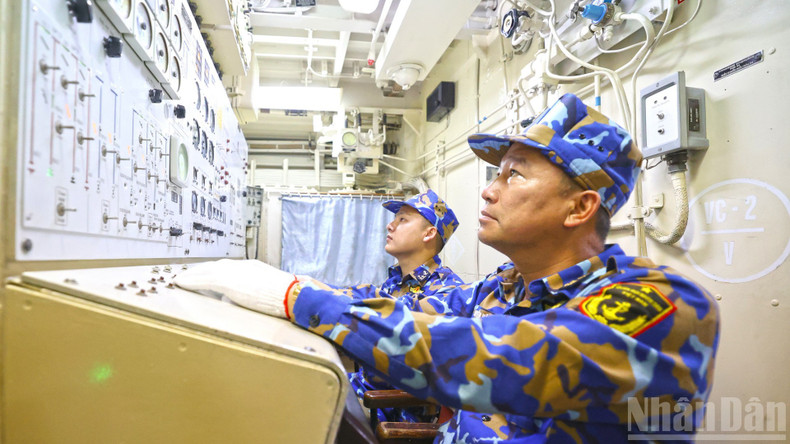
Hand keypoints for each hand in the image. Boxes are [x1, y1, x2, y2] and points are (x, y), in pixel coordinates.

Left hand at [173, 259, 297, 318]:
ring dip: (192, 275)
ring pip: (207, 270)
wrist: (291, 295)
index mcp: (253, 268)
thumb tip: (241, 299)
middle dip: (200, 270)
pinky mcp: (228, 281)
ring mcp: (235, 271)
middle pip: (215, 265)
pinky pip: (204, 279)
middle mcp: (242, 266)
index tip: (206, 274)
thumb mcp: (268, 292)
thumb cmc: (285, 297)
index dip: (214, 270)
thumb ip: (254, 293)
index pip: (229, 267)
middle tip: (187, 275)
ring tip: (181, 279)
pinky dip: (191, 280)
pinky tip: (181, 283)